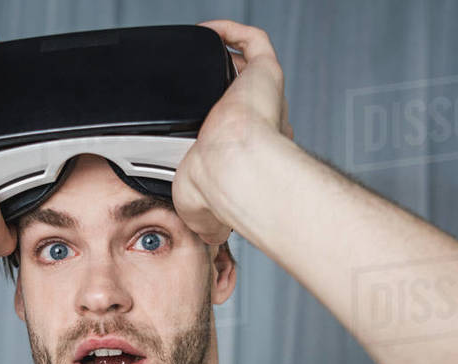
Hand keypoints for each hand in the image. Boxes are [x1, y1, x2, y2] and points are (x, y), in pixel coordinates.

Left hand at [171, 20, 293, 245]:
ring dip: (224, 62)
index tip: (196, 132)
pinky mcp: (266, 73)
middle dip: (221, 96)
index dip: (217, 130)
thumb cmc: (222, 190)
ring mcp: (264, 98)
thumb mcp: (201, 214)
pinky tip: (206, 32)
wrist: (233, 167)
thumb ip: (202, 221)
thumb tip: (211, 237)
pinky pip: (253, 41)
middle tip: (192, 96)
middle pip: (241, 102)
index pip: (238, 136)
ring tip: (199, 60)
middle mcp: (262, 124)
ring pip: (247, 71)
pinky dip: (231, 32)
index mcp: (249, 155)